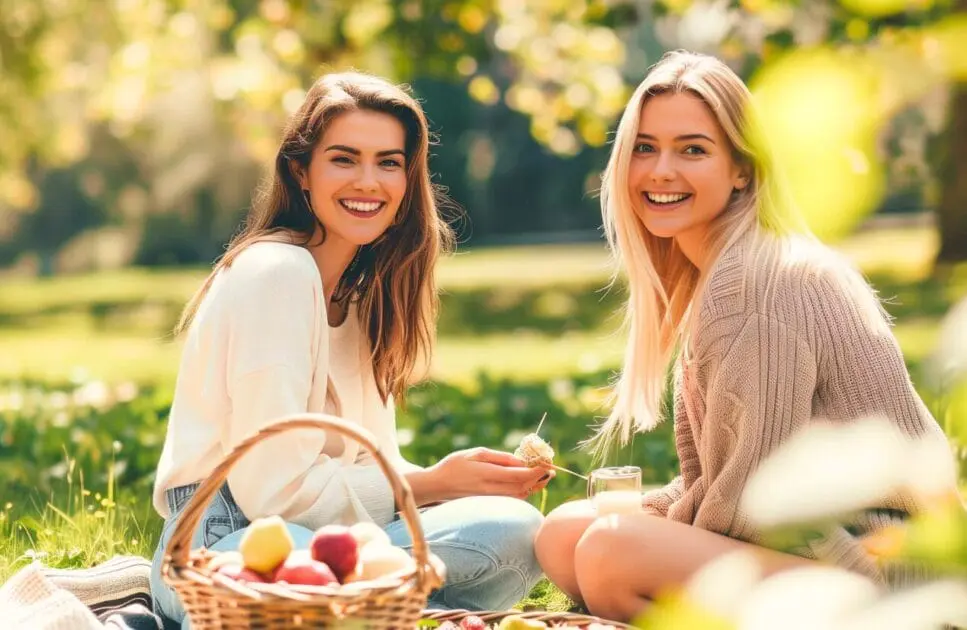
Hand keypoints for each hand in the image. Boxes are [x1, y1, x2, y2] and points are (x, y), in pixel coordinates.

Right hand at [405, 448, 553, 503]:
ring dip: (534, 485)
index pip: (519, 475)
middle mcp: (490, 490)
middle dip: (540, 478)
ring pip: (520, 495)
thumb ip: (500, 458)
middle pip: (523, 487)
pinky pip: (512, 499)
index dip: (537, 471)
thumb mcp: (476, 453)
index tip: (548, 463)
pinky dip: (524, 490)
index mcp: (486, 474)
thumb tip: (522, 461)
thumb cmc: (455, 464)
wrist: (437, 485)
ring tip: (544, 474)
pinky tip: (528, 481)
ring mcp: (490, 499)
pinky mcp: (490, 504)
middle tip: (550, 468)